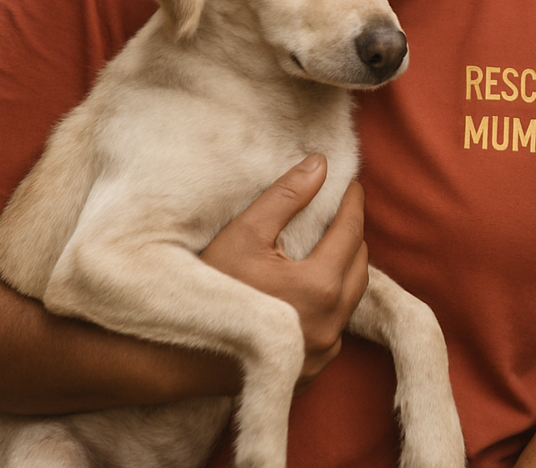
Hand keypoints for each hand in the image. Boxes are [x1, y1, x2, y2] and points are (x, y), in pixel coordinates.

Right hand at [199, 154, 368, 385]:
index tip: (350, 183)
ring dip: (346, 266)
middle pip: (359, 265)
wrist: (176, 356)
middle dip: (353, 233)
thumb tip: (321, 165)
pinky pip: (336, 324)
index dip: (353, 203)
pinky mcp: (312, 370)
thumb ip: (287, 196)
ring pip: (352, 297)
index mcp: (320, 287)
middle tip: (340, 209)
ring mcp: (322, 351)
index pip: (351, 233)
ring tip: (330, 240)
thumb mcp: (245, 232)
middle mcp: (330, 324)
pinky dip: (334, 299)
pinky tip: (314, 283)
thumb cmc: (209, 287)